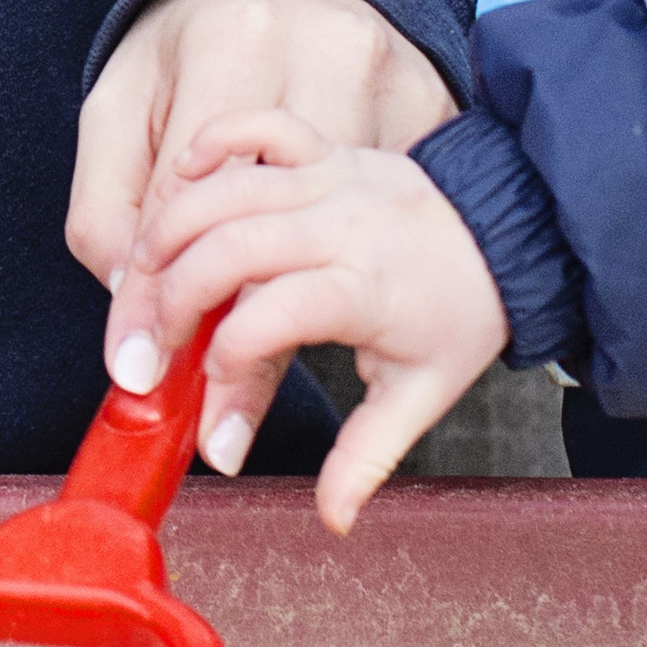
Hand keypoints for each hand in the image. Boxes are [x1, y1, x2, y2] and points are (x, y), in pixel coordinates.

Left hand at [76, 0, 456, 411]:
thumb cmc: (194, 48)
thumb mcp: (122, 107)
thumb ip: (108, 207)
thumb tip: (131, 307)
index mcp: (232, 44)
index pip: (183, 202)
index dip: (158, 297)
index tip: (141, 366)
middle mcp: (323, 54)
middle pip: (268, 229)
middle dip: (227, 334)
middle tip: (197, 382)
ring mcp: (388, 82)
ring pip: (334, 237)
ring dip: (288, 308)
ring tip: (250, 347)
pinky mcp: (429, 107)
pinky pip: (384, 215)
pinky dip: (348, 253)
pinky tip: (319, 264)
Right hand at [116, 109, 507, 529]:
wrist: (507, 230)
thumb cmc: (459, 312)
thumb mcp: (423, 394)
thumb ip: (368, 456)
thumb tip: (332, 520)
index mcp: (363, 288)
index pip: (269, 318)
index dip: (225, 368)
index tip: (214, 426)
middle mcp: (336, 226)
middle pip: (226, 249)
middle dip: (170, 303)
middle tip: (144, 358)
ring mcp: (325, 179)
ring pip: (222, 190)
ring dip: (166, 234)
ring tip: (139, 286)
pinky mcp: (319, 150)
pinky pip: (256, 127)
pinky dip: (211, 144)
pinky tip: (180, 180)